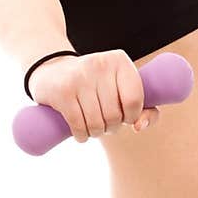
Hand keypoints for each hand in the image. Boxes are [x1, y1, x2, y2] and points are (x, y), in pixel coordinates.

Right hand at [29, 49, 159, 141]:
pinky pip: (78, 125)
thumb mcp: (121, 89)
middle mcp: (100, 64)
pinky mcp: (62, 91)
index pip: (135, 99)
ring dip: (96, 133)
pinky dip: (81, 136)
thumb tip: (139, 127)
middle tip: (105, 123)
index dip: (131, 116)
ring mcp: (79, 76)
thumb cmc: (96, 87)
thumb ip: (145, 109)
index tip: (124, 116)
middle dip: (111, 127)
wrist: (53, 72)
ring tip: (93, 128)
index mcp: (120, 61)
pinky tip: (81, 134)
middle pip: (115, 114)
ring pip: (96, 122)